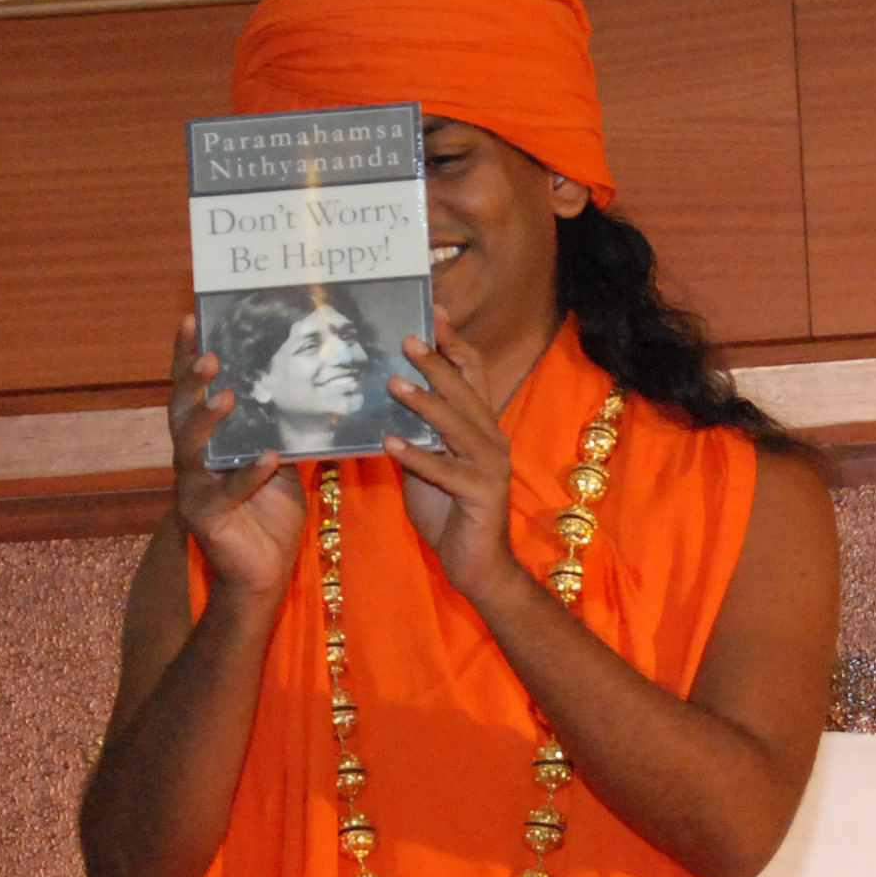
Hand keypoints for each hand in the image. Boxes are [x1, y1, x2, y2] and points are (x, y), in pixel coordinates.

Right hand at [165, 313, 300, 599]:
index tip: (192, 319)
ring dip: (208, 421)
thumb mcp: (279, 459)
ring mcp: (194, 489)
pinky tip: (268, 456)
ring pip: (191, 449)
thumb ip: (280, 426)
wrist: (264, 572)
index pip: (190, 392)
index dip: (186, 357)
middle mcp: (191, 460)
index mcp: (206, 441)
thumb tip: (310, 381)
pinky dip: (248, 474)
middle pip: (180, 412)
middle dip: (191, 381)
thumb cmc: (269, 513)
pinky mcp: (207, 518)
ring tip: (227, 398)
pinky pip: (227, 492)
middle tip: (210, 355)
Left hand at [383, 338, 526, 603]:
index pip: (473, 374)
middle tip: (406, 339)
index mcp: (481, 428)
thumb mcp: (428, 464)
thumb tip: (384, 400)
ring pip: (456, 425)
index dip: (454, 343)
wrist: (476, 564)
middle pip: (465, 391)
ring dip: (424, 402)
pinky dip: (417, 456)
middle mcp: (491, 439)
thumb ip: (417, 433)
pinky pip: (445, 470)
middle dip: (436, 362)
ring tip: (393, 382)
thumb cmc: (450, 513)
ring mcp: (490, 466)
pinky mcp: (481, 494)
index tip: (433, 312)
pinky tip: (390, 444)